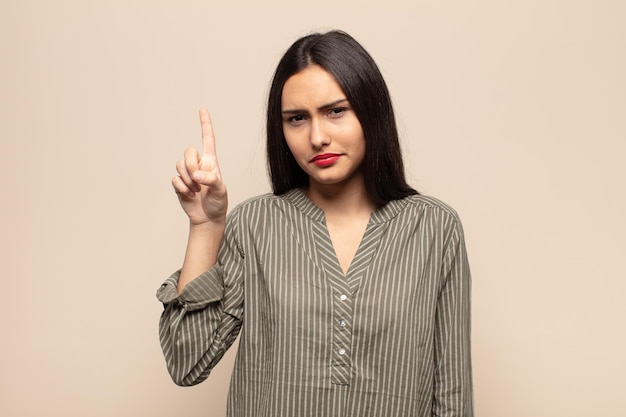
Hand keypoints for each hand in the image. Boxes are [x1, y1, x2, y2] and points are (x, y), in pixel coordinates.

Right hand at [172, 109, 227, 225]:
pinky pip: (174, 179)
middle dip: (191, 165)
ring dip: (187, 180)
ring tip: (196, 191)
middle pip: (188, 151)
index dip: (205, 124)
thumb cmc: (218, 202)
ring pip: (179, 165)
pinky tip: (190, 195)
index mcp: (211, 162)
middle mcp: (198, 164)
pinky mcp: (179, 183)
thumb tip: (196, 174)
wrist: (208, 218)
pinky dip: (182, 189)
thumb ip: (211, 179)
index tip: (202, 109)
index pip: (208, 139)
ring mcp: (187, 173)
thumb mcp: (220, 190)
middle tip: (198, 180)